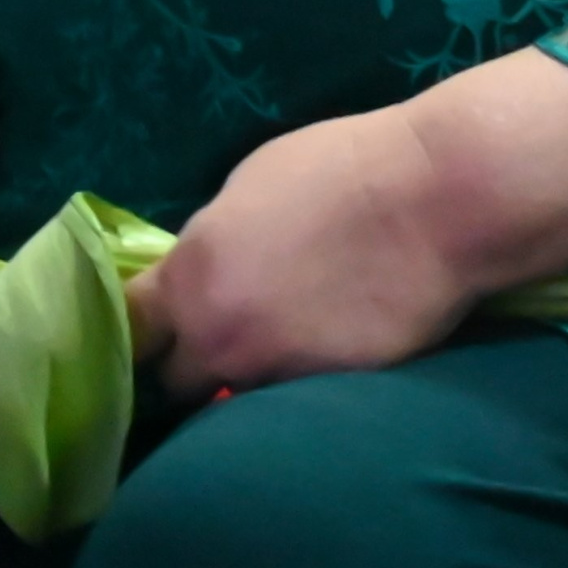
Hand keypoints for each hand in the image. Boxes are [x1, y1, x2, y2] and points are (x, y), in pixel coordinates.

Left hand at [133, 108, 478, 393]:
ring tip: (291, 343)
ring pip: (239, 396)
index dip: (139, 331)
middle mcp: (220, 338)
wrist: (439, 197)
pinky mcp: (331, 392)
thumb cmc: (344, 168)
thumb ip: (213, 240)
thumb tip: (207, 268)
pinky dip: (309, 379)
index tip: (156, 328)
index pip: (128, 332)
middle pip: (176, 382)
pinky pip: (299, 399)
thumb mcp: (251, 184)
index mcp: (190, 278)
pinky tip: (335, 348)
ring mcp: (276, 372)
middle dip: (196, 362)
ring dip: (254, 374)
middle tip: (231, 336)